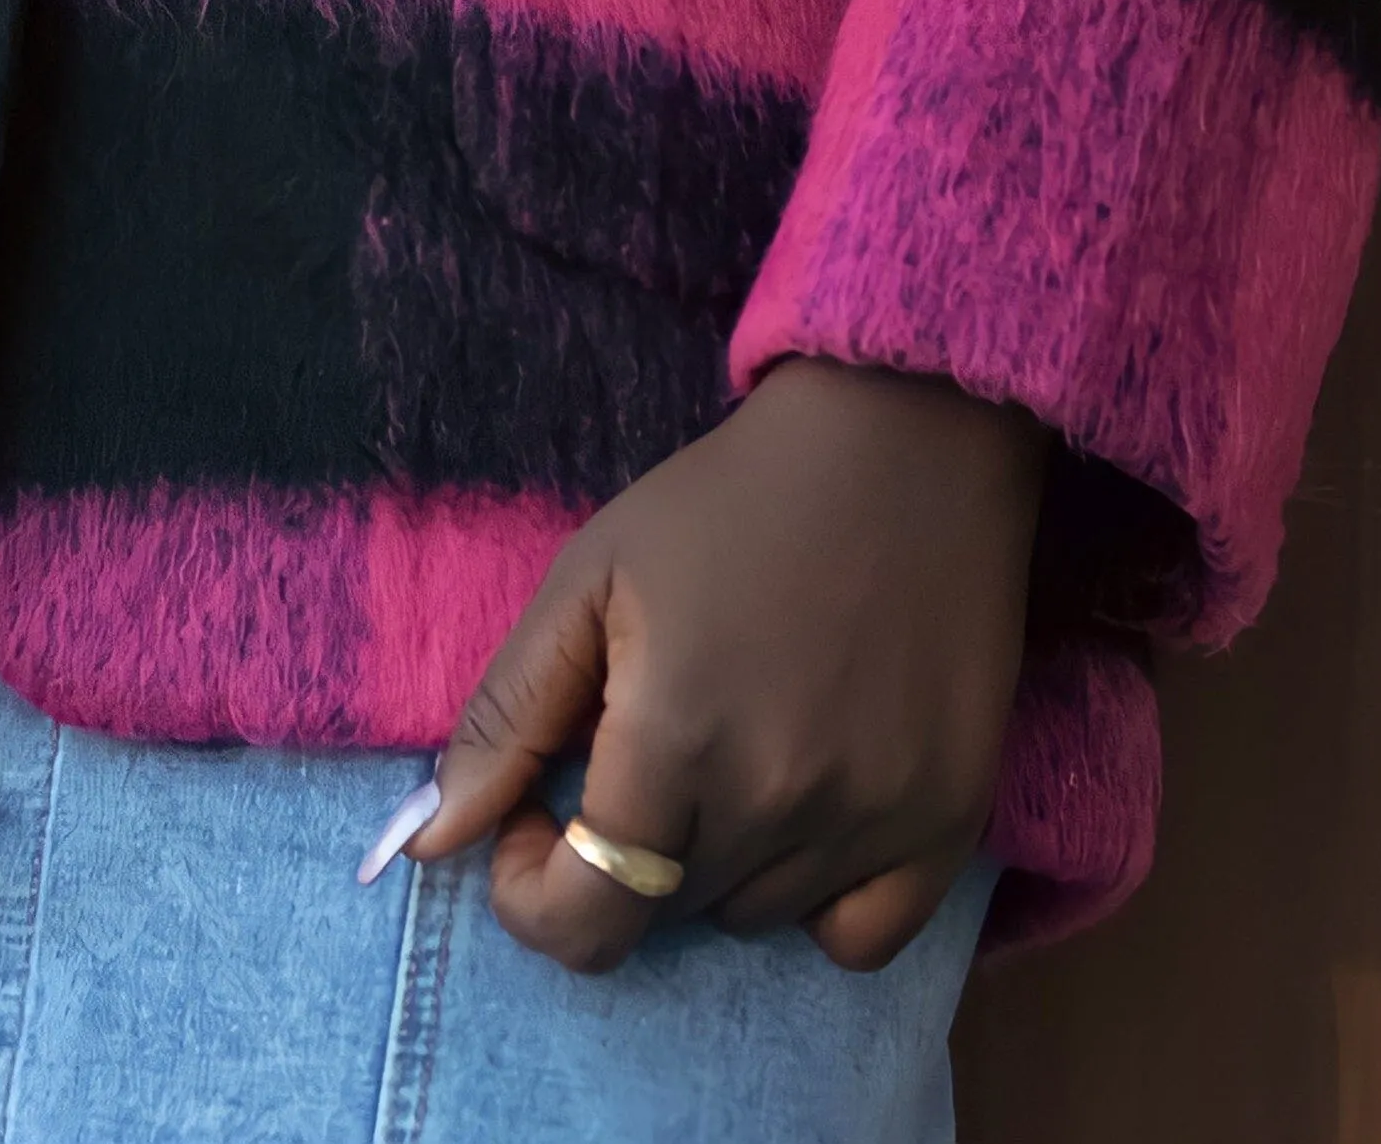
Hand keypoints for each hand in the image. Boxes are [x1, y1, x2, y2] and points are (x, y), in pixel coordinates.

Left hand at [412, 357, 1043, 972]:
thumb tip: (432, 842)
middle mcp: (779, 804)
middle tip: (639, 745)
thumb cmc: (728, 501)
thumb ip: (505, 717)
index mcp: (678, 742)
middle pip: (662, 912)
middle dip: (621, 851)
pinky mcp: (948, 822)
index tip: (535, 818)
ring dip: (714, 864)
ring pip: (752, 918)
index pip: (585, 922)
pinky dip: (819, 902)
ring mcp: (874, 822)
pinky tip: (807, 810)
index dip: (533, 892)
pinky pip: (862, 938)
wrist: (904, 443)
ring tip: (729, 747)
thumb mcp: (590, 579)